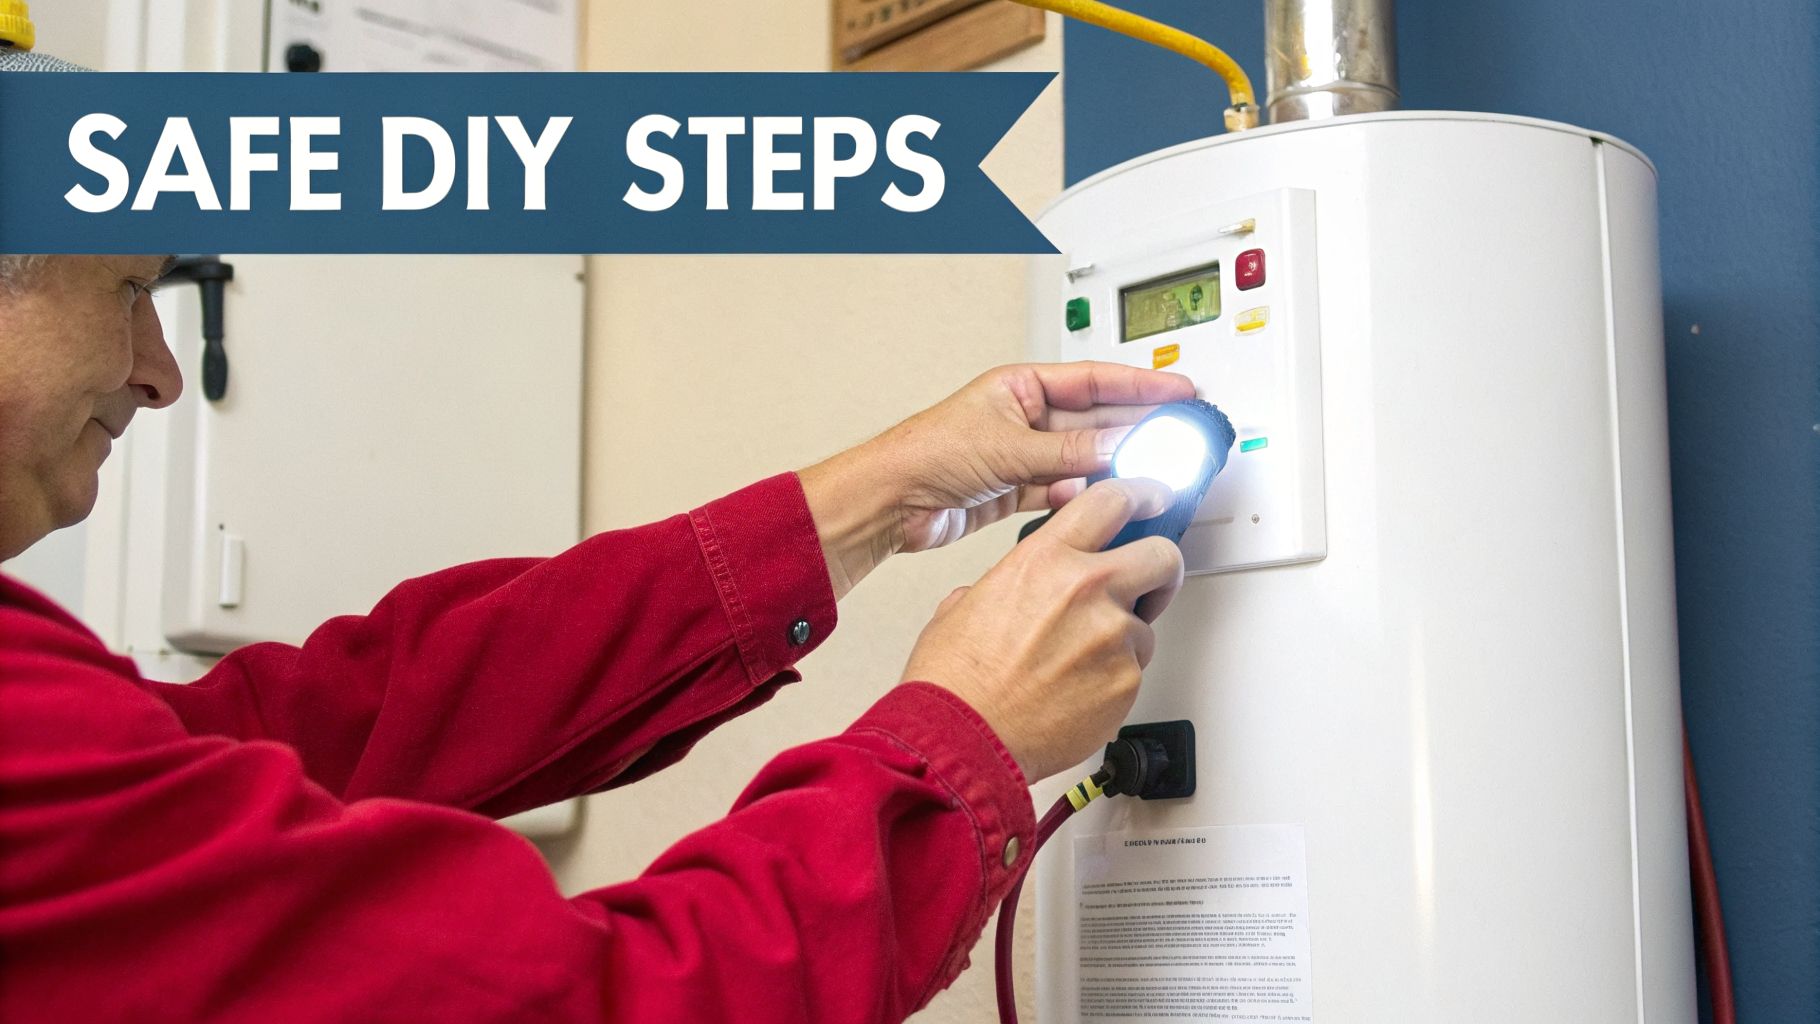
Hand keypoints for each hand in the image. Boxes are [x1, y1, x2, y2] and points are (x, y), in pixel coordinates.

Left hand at [798, 362, 1193, 596]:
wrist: (890, 501)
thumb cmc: (926, 453)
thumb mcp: (1010, 447)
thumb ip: (1070, 452)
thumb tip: (1120, 448)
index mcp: (1021, 386)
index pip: (1094, 380)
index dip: (1141, 386)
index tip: (1179, 390)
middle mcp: (1024, 416)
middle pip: (1094, 420)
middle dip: (1136, 430)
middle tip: (1177, 437)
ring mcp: (1021, 454)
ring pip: (1083, 458)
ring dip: (1112, 467)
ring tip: (1148, 473)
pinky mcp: (1015, 490)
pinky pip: (1064, 488)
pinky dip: (1083, 495)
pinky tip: (1103, 498)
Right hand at [898, 478, 1185, 782]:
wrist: (963, 740)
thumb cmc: (956, 681)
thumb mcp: (964, 605)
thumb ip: (1008, 583)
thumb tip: (1014, 591)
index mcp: (1044, 559)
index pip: (1112, 501)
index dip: (1141, 494)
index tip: (1152, 498)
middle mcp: (1086, 588)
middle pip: (1162, 555)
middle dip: (1160, 569)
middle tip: (1149, 585)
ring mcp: (1112, 636)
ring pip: (1146, 625)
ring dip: (1123, 639)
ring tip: (1078, 664)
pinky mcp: (1127, 682)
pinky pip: (1135, 670)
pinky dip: (1114, 680)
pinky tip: (1077, 691)